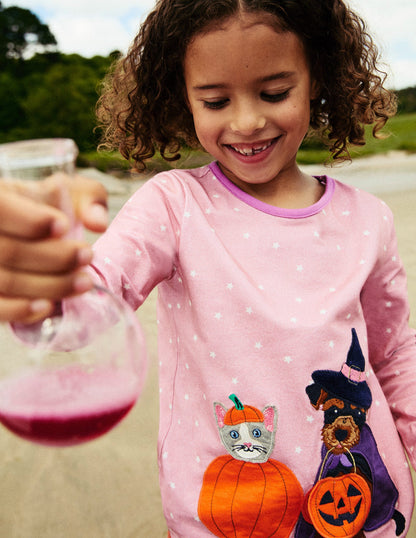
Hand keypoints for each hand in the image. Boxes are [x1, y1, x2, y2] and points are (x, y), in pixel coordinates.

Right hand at [0, 174, 107, 323]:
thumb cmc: (43, 210)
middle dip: (55, 257)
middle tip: (87, 256)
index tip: (64, 226)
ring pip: (6, 281)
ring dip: (49, 285)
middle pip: (8, 250)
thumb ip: (88, 198)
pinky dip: (20, 310)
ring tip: (83, 282)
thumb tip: (98, 223)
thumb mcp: (67, 193)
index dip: (30, 220)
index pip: (1, 209)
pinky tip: (48, 305)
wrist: (22, 232)